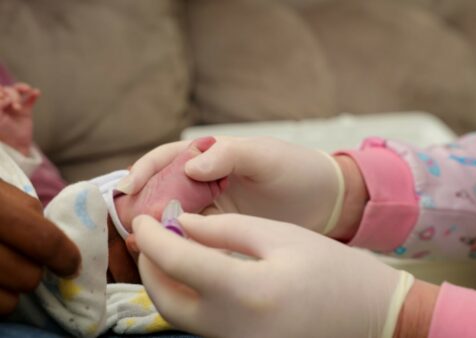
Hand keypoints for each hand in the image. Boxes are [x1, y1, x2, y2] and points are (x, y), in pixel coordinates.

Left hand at [0, 83, 39, 155]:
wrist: (17, 144)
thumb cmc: (4, 132)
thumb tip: (6, 97)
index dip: (1, 91)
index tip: (3, 98)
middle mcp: (4, 104)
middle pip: (8, 90)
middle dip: (13, 95)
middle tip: (16, 107)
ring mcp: (15, 106)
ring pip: (18, 91)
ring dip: (21, 90)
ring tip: (27, 91)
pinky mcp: (26, 110)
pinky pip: (30, 99)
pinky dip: (34, 94)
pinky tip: (37, 92)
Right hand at [0, 179, 80, 314]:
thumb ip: (28, 212)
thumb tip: (61, 245)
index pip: (45, 241)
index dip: (65, 257)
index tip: (71, 266)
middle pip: (28, 276)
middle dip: (34, 272)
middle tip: (24, 261)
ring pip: (7, 301)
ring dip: (12, 291)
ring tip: (2, 271)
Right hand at [119, 137, 345, 233]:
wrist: (324, 202)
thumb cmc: (295, 169)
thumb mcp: (265, 156)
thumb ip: (229, 155)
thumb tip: (190, 168)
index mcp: (210, 155)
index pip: (167, 159)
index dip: (144, 171)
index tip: (128, 189)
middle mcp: (203, 181)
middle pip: (160, 189)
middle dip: (140, 204)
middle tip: (129, 224)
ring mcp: (210, 207)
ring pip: (170, 215)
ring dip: (152, 227)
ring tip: (138, 244)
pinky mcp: (219, 230)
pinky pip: (189, 236)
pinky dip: (174, 243)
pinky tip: (164, 256)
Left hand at [132, 213, 416, 337]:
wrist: (371, 316)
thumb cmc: (332, 270)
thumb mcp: (280, 236)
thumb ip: (225, 230)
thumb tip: (182, 226)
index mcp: (246, 292)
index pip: (177, 263)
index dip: (153, 238)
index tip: (143, 219)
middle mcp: (232, 329)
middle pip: (165, 300)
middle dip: (149, 266)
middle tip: (153, 237)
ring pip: (177, 316)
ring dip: (164, 283)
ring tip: (171, 250)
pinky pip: (199, 325)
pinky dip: (186, 298)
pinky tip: (195, 273)